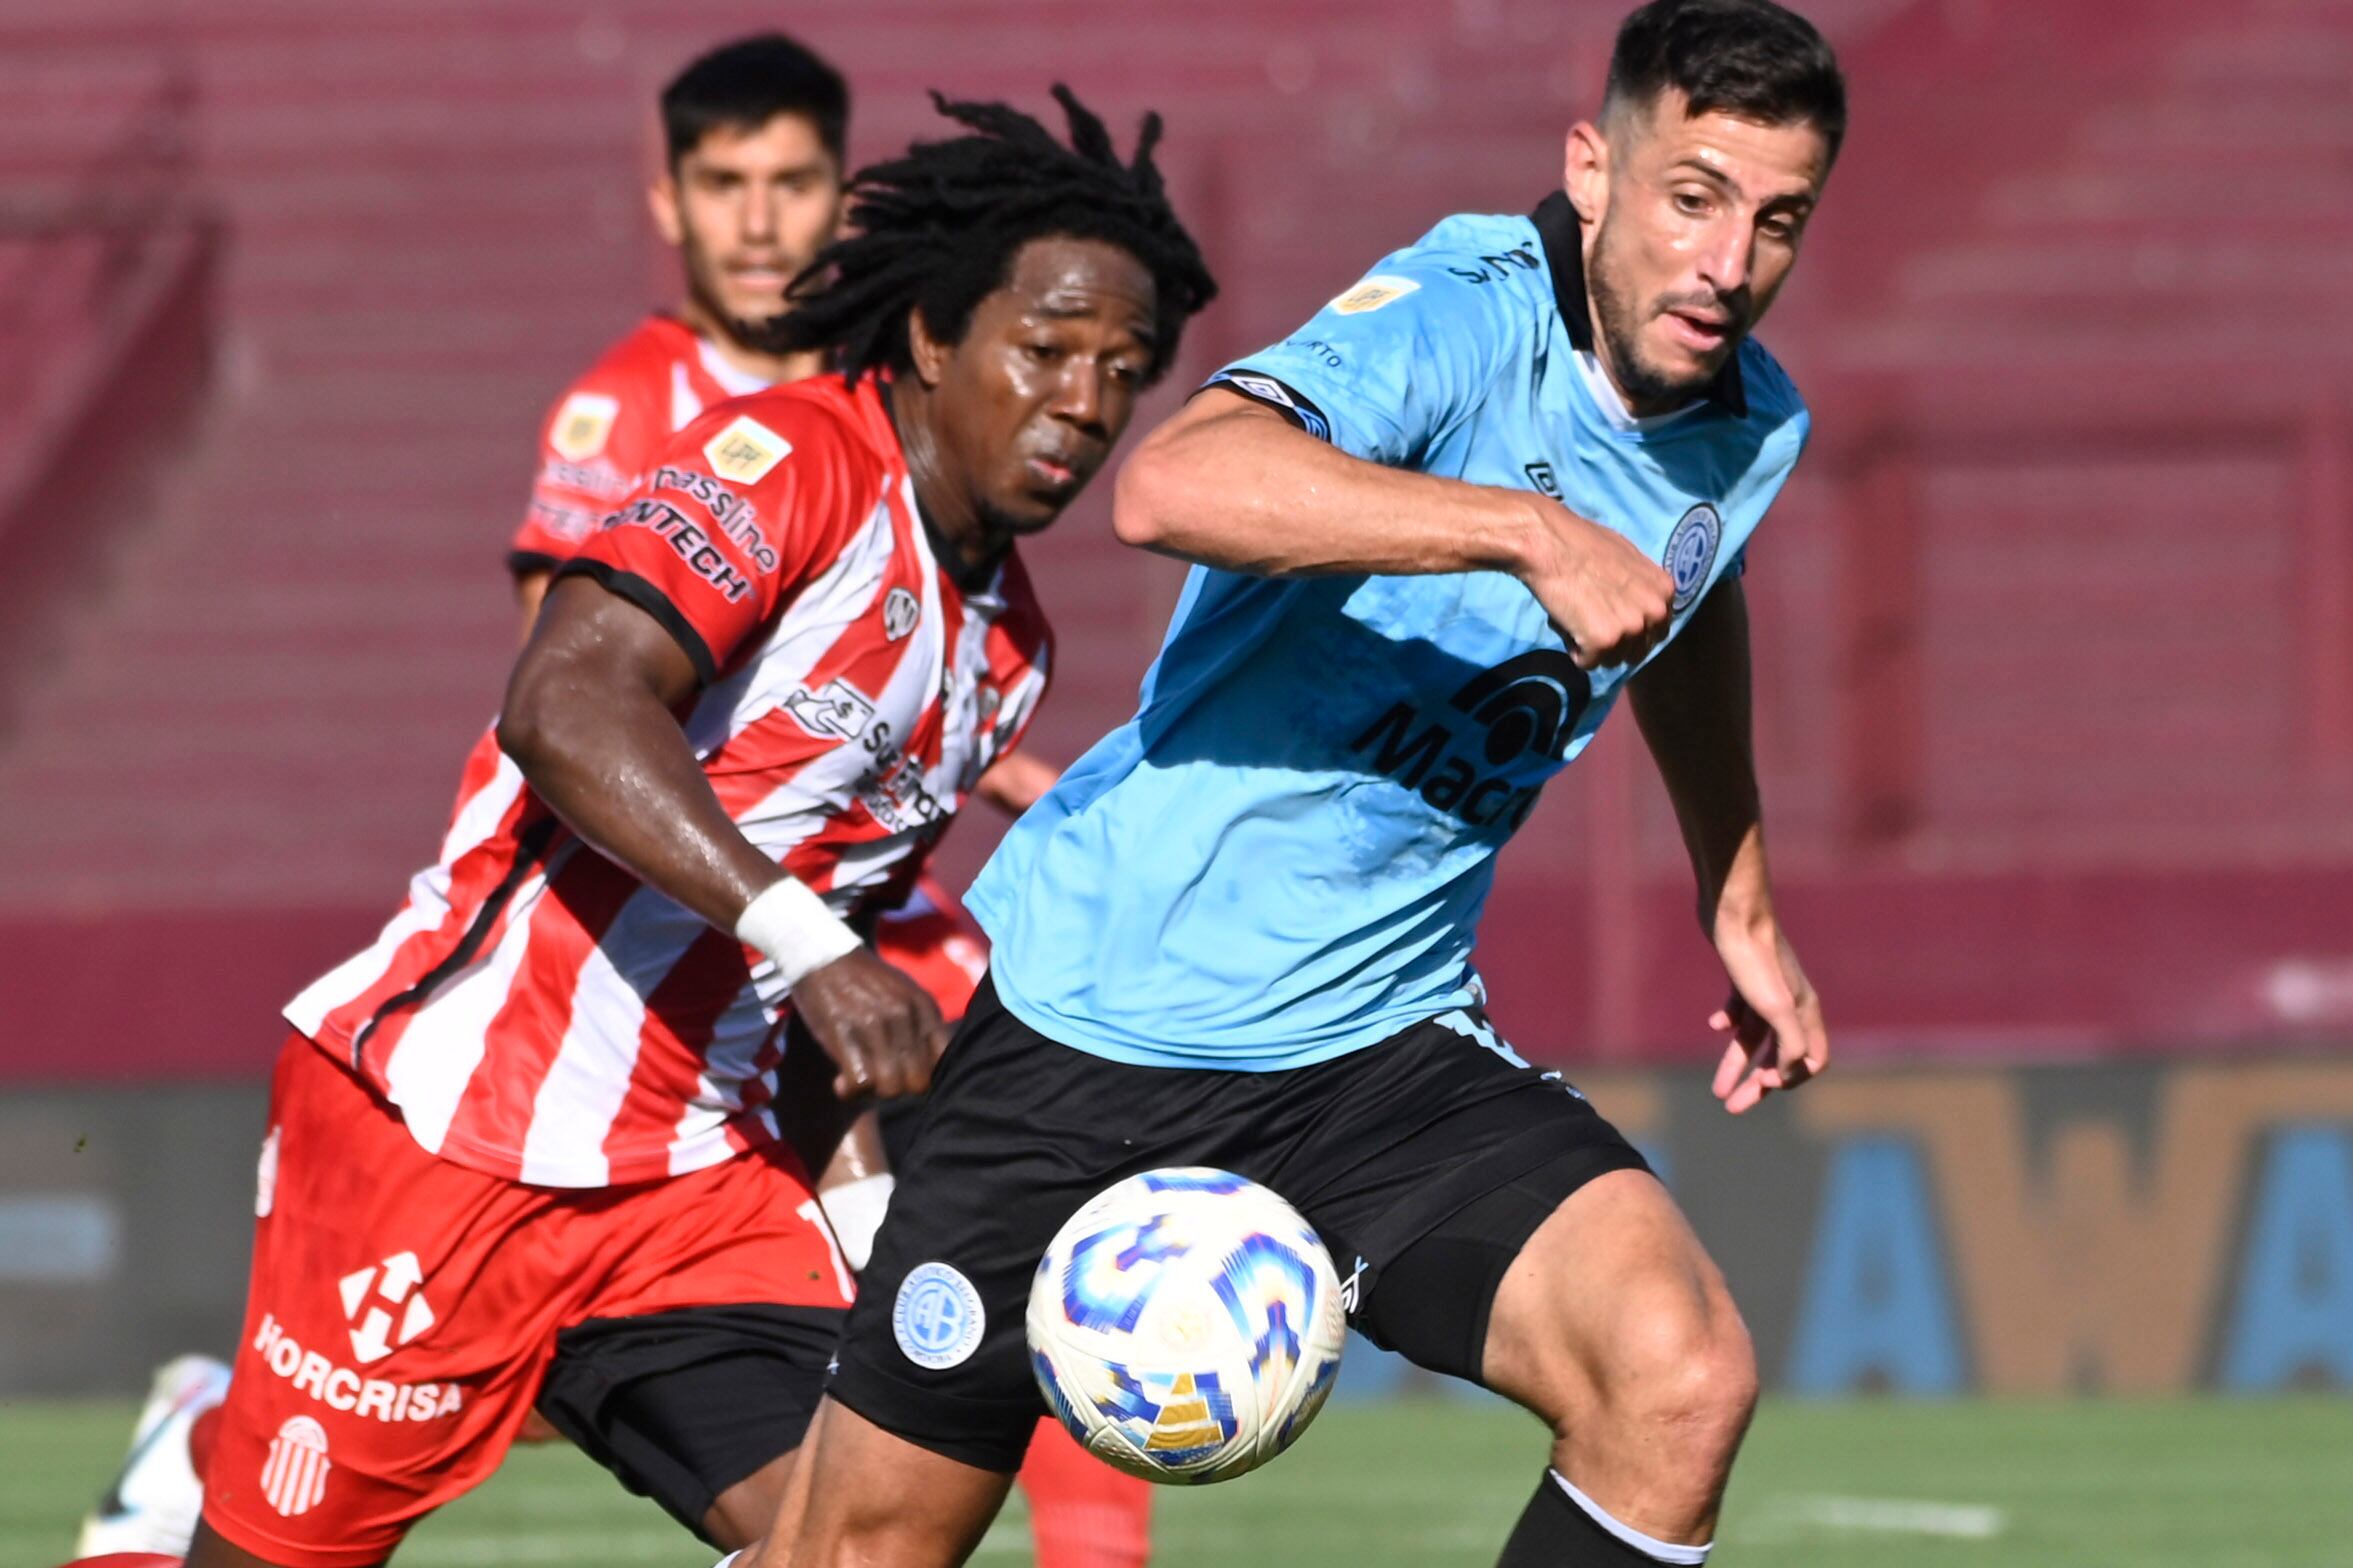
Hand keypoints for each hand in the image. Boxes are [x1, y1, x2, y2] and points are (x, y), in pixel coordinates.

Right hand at [790, 947, 948, 1099]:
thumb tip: (930, 1068)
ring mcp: (875, 1025)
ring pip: (890, 1088)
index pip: (941, 1065)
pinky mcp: (844, 1033)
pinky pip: (861, 1084)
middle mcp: (905, 1016)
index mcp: (925, 1007)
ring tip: (858, 1078)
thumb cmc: (864, 981)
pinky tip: (841, 1081)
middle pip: (917, 1084)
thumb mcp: (905, 993)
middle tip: (877, 1076)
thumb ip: (921, 1025)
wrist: (822, 956)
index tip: (901, 1071)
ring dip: (872, 1092)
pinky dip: (851, 1091)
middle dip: (897, 1088)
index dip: (921, 1076)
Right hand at [1515, 497, 1675, 670]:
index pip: (1657, 631)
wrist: (1550, 543)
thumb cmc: (1581, 542)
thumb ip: (1640, 585)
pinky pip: (1588, 663)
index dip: (1630, 629)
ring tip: (1576, 618)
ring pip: (1613, 660)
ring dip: (1593, 648)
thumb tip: (1635, 603)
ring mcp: (1632, 628)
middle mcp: (1656, 612)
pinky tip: (1566, 623)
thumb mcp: (1627, 558)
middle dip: (1615, 644)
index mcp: (1664, 591)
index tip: (1611, 620)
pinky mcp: (1604, 642)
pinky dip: (1574, 650)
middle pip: (1638, 651)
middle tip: (1590, 622)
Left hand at [1707, 912, 1828, 1114]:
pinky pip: (1740, 1011)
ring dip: (1737, 1064)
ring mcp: (1767, 991)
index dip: (1791, 1077)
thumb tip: (1787, 1073)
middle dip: (1758, 1085)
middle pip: (1779, 1056)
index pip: (1813, 1060)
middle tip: (1732, 1107)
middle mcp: (1791, 1004)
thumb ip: (1788, 1042)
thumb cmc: (1754, 960)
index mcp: (1804, 1012)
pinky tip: (1716, 1022)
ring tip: (1718, 1091)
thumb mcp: (1773, 1007)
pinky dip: (1730, 1022)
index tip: (1765, 1080)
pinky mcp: (1744, 977)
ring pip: (1754, 1038)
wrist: (1733, 912)